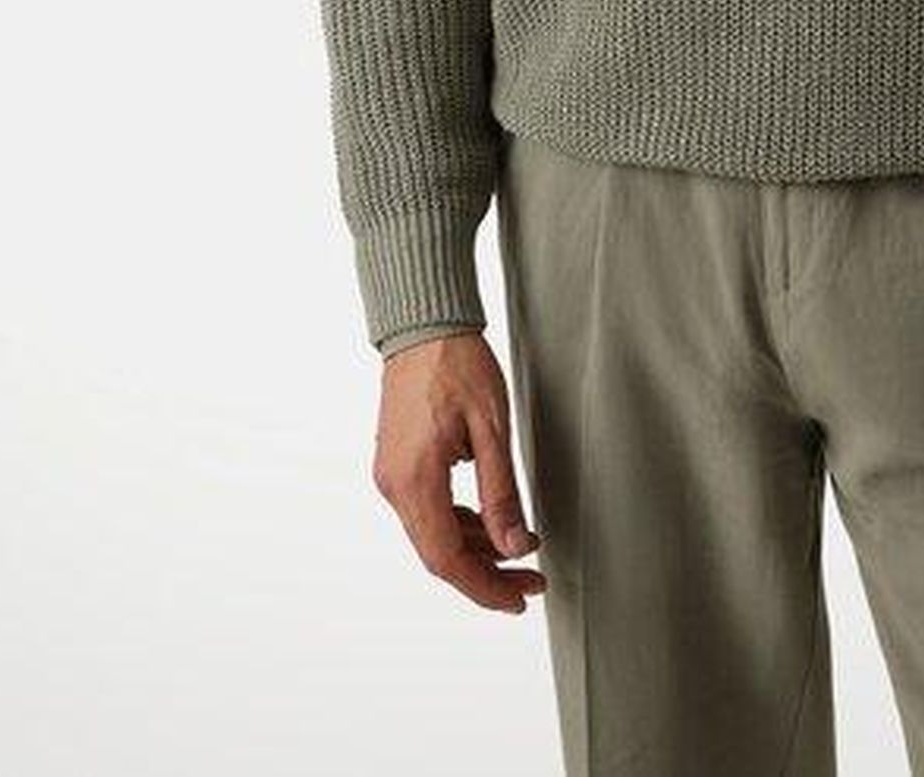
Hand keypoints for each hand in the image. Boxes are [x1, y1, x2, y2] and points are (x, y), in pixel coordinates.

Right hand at [372, 331, 547, 615]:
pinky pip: (427, 510)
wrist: (424, 325)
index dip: (485, 588)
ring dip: (476, 548)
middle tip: (532, 579)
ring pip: (433, 533)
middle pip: (439, 553)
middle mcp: (393, 486)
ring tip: (521, 548)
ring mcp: (391, 475)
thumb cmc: (457, 365)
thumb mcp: (492, 429)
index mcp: (414, 481)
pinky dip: (460, 523)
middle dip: (487, 573)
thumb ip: (501, 492)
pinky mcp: (397, 464)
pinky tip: (491, 520)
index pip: (447, 560)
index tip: (519, 599)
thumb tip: (514, 548)